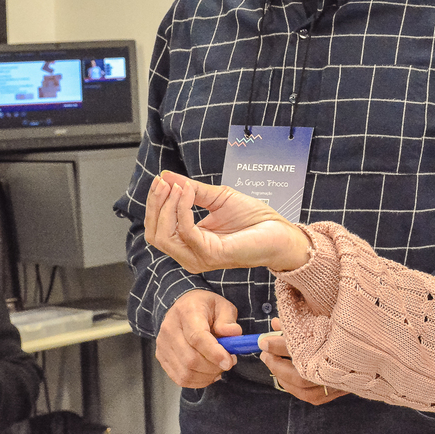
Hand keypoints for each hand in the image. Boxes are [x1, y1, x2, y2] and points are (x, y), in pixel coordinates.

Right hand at [145, 170, 310, 272]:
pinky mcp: (212, 255)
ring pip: (164, 236)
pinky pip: (186, 232)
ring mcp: (199, 257)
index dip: (155, 204)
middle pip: (155, 234)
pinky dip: (182, 209)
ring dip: (167, 206)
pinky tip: (188, 192)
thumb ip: (192, 190)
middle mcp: (190, 254)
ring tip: (176, 186)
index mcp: (190, 243)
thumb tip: (166, 176)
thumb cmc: (254, 219)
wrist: (280, 231)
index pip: (158, 228)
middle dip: (155, 205)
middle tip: (163, 182)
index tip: (160, 180)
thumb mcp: (217, 198)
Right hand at [155, 290, 240, 387]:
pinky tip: (209, 373)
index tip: (229, 361)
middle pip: (190, 359)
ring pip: (185, 373)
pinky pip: (180, 378)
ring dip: (207, 375)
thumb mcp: (222, 306)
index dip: (214, 353)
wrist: (182, 307)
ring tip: (219, 366)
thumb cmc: (204, 307)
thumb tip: (233, 333)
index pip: (197, 337)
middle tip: (229, 362)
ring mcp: (163, 345)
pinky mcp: (162, 357)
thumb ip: (228, 320)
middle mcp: (170, 329)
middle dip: (214, 366)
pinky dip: (198, 381)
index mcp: (186, 312)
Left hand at [259, 319, 345, 405]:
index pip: (302, 346)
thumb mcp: (327, 316)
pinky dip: (297, 389)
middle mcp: (343, 365)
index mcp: (340, 342)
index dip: (279, 343)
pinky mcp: (343, 389)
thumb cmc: (351, 325)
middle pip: (302, 374)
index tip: (264, 340)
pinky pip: (315, 397)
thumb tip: (275, 324)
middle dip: (278, 364)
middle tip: (264, 352)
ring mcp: (344, 381)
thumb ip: (303, 321)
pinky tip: (289, 379)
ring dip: (285, 379)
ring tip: (272, 364)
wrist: (381, 341)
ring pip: (307, 390)